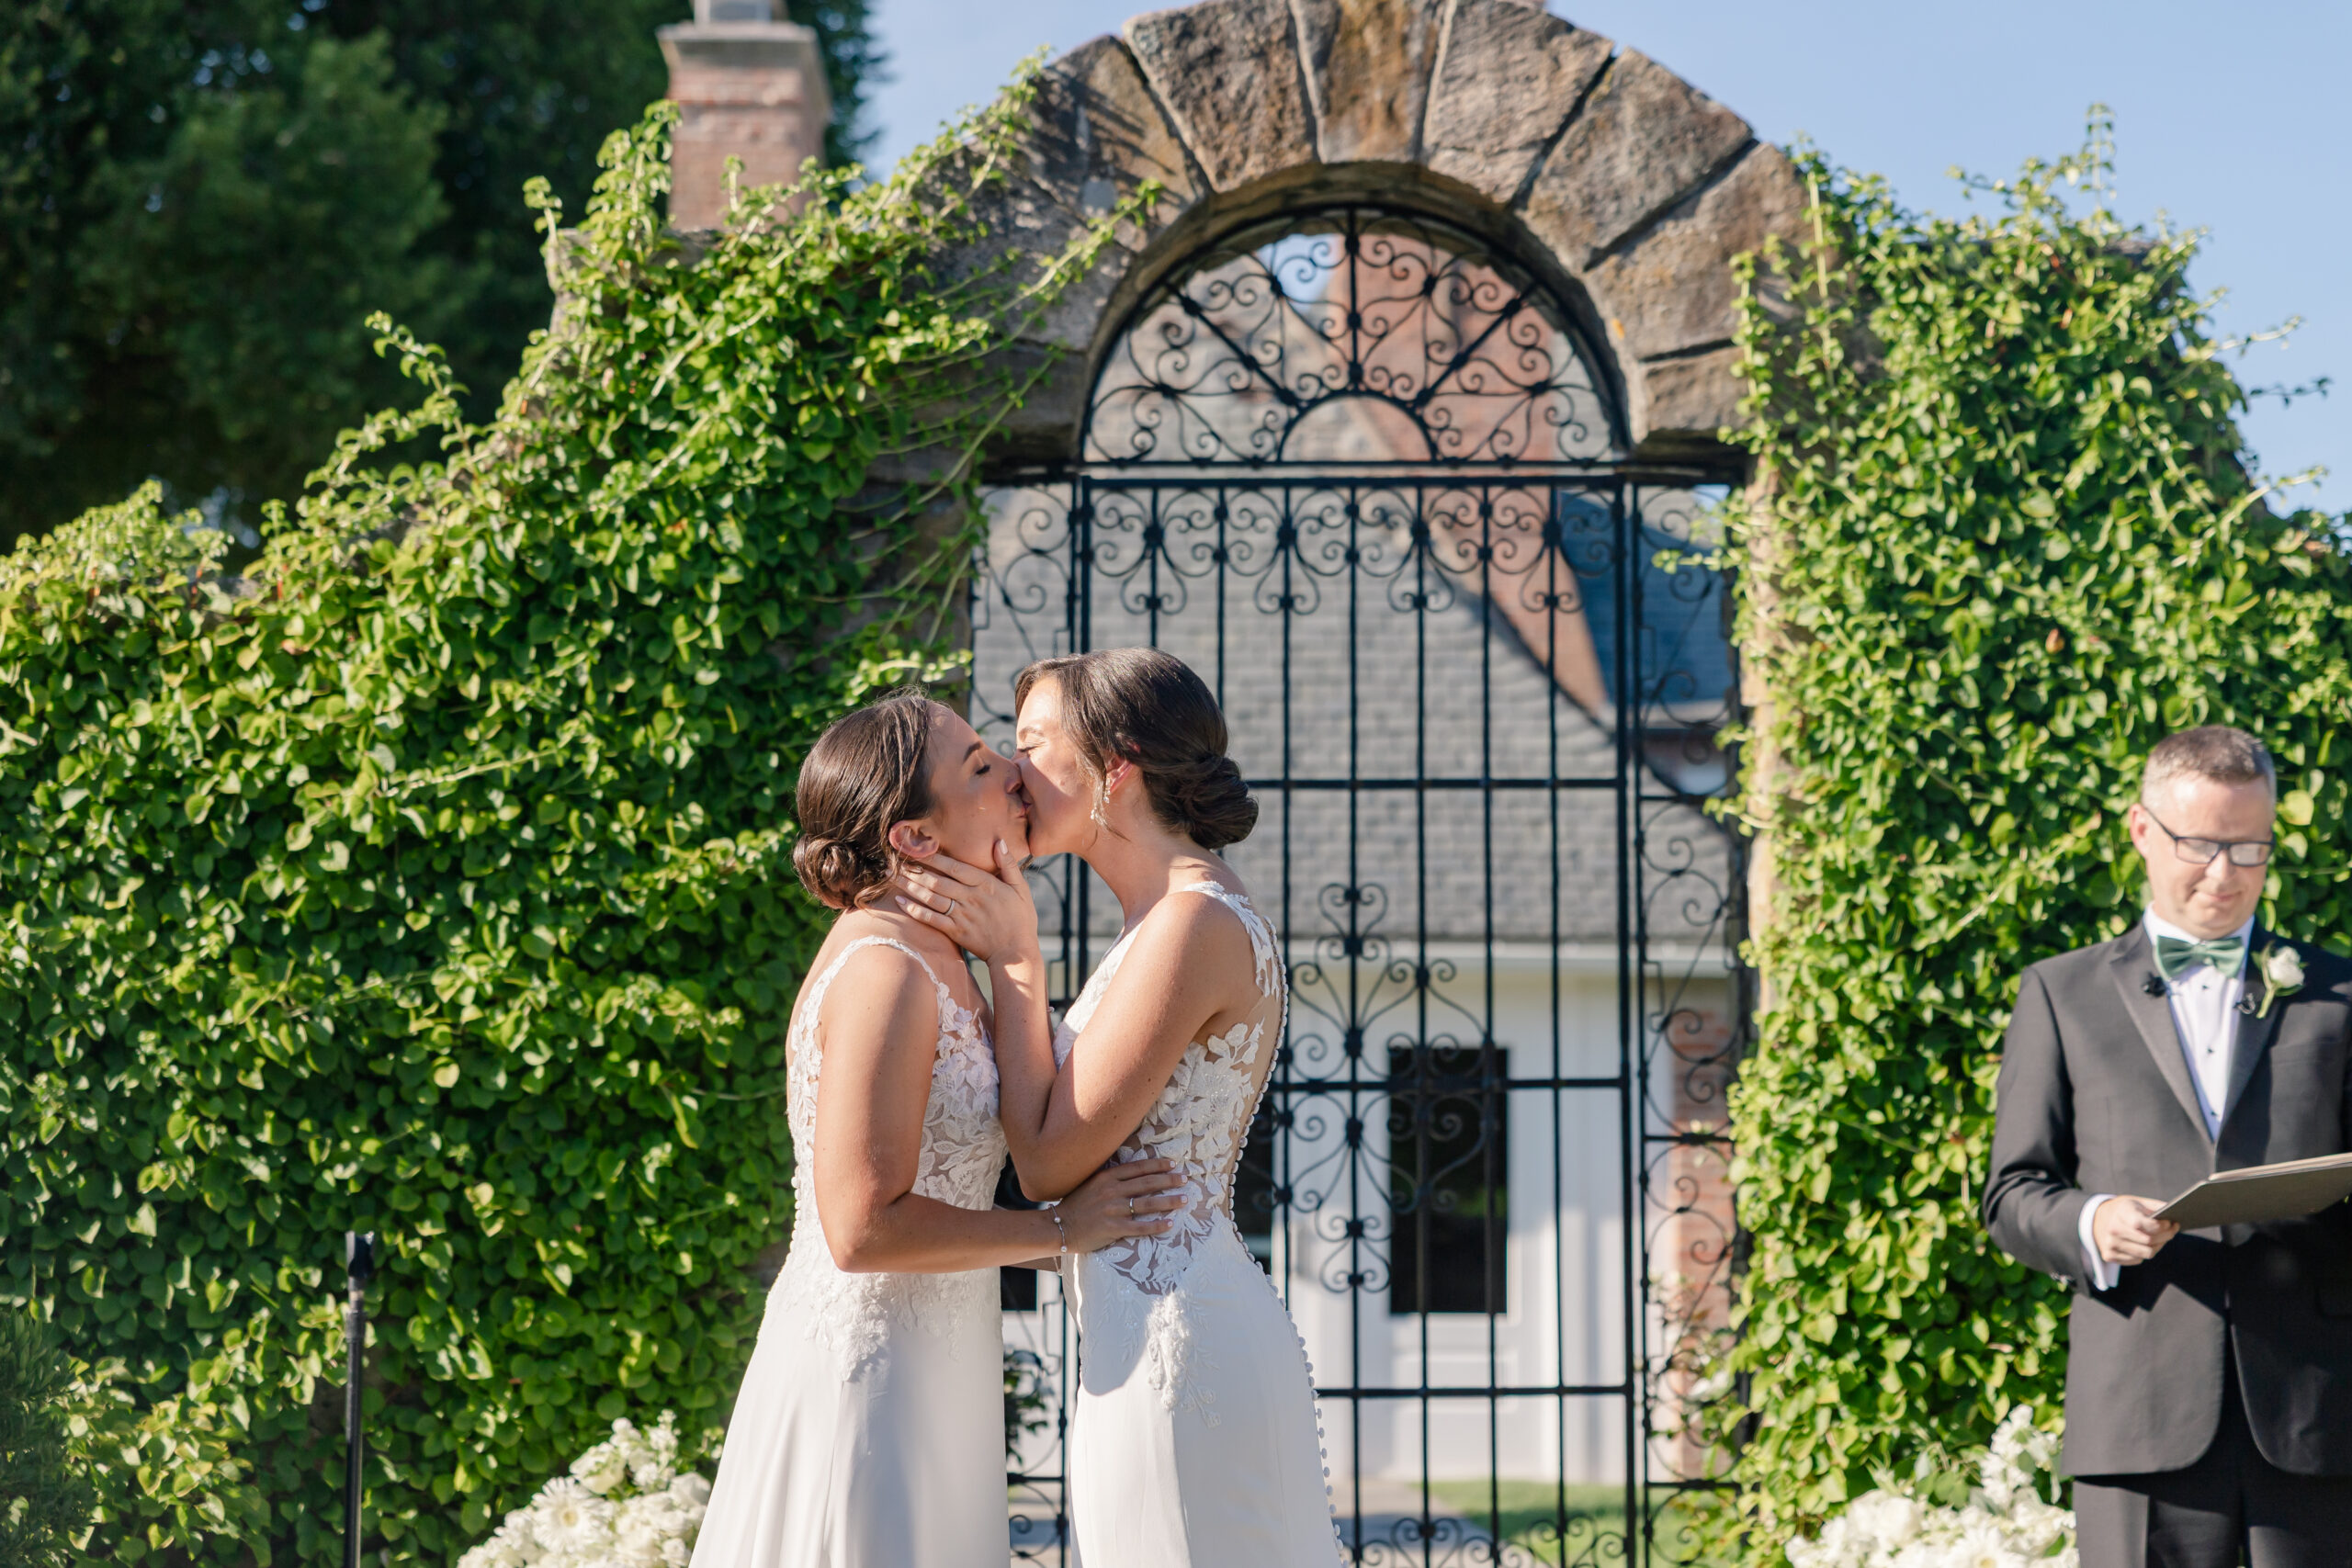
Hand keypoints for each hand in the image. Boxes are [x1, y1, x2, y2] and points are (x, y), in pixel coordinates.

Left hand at [893, 840, 1037, 966]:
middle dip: (914, 870)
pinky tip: (901, 902)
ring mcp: (962, 916)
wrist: (1016, 954)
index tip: (916, 849)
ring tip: (892, 877)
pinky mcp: (956, 932)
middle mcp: (971, 898)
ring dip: (910, 886)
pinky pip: (932, 919)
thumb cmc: (1020, 919)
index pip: (954, 867)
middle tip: (894, 862)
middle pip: (937, 881)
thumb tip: (998, 841)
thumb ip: (1009, 864)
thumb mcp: (1021, 889)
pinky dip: (915, 910)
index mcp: (986, 884)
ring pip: (931, 897)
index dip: (933, 857)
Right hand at [1050, 1158, 1185, 1254]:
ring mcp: (1113, 1209)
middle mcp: (1112, 1190)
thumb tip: (1132, 1173)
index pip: (1138, 1168)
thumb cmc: (1075, 1205)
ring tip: (1184, 1199)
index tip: (1173, 1165)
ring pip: (1148, 1203)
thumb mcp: (1091, 1183)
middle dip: (1169, 1180)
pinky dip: (1157, 1225)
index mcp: (1107, 1177)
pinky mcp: (1113, 1228)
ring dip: (1169, 1201)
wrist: (1059, 1226)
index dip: (1158, 1165)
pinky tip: (1170, 1223)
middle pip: (1147, 1183)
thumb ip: (1110, 1178)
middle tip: (1185, 1180)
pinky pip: (1140, 1226)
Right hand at [2093, 1195, 2179, 1264]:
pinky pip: (2137, 1260)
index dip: (2161, 1226)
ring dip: (2158, 1246)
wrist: (2096, 1218)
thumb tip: (2175, 1213)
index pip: (2142, 1224)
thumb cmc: (2124, 1210)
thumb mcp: (2137, 1202)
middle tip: (2172, 1231)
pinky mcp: (2109, 1256)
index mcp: (2120, 1213)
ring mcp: (2110, 1244)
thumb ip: (2156, 1206)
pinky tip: (2145, 1245)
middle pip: (2149, 1240)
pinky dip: (2145, 1253)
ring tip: (2161, 1238)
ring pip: (2146, 1253)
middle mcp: (2113, 1229)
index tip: (2170, 1223)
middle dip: (2166, 1236)